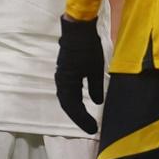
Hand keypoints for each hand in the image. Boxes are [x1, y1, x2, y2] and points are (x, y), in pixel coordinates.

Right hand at [55, 16, 104, 133]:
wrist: (78, 29)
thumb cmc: (87, 49)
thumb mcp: (95, 69)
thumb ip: (96, 87)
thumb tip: (97, 103)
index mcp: (67, 82)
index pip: (73, 107)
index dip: (83, 120)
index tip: (94, 129)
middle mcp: (61, 81)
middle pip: (68, 105)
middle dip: (79, 117)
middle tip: (91, 127)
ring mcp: (62, 76)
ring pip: (67, 98)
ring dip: (76, 109)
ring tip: (86, 118)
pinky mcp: (65, 70)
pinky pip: (68, 90)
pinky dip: (74, 100)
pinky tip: (81, 101)